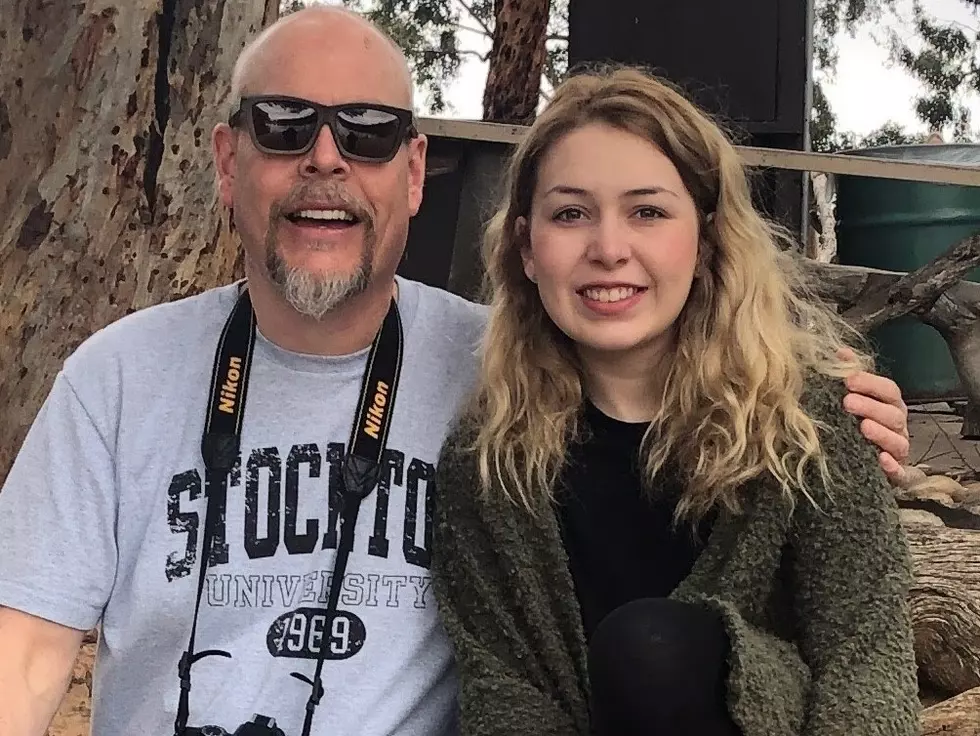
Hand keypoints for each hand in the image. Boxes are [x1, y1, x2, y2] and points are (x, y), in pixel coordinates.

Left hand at [839, 352, 910, 485]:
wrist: (854, 461)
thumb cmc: (855, 423)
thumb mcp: (852, 398)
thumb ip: (851, 375)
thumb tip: (840, 352)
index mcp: (889, 405)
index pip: (888, 390)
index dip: (870, 383)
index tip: (847, 380)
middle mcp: (897, 426)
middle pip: (893, 414)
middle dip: (872, 406)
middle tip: (848, 402)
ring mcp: (897, 450)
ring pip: (898, 441)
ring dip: (881, 433)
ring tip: (863, 427)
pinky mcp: (894, 474)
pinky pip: (899, 472)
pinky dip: (892, 466)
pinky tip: (881, 459)